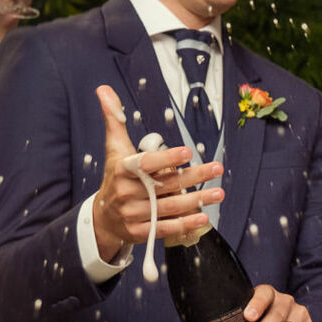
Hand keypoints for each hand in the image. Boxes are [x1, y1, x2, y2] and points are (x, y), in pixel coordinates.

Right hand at [92, 85, 223, 260]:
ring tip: (218, 193)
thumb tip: (103, 89)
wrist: (103, 217)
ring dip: (196, 201)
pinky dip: (185, 224)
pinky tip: (203, 216)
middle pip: (165, 185)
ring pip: (169, 208)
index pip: (145, 163)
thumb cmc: (116, 177)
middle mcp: (127, 193)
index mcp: (122, 169)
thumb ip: (114, 120)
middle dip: (194, 177)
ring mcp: (133, 215)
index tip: (187, 152)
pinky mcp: (140, 233)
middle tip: (217, 168)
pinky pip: (165, 228)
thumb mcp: (114, 148)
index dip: (166, 158)